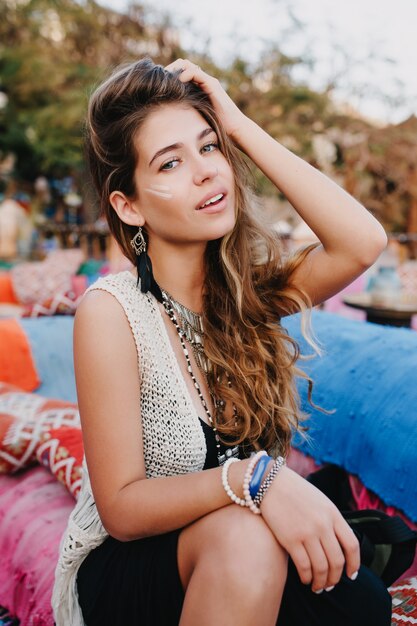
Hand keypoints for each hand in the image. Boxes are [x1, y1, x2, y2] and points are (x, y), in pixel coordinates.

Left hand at [164, 58, 245, 139]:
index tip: (159, 83)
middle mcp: (203, 81)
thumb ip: (185, 110)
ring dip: (175, 69)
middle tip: (160, 79)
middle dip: (170, 69)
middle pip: (183, 64)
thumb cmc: (216, 126)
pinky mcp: (212, 85)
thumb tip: (167, 115)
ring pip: (188, 65)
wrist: (234, 128)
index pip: (181, 71)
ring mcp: (208, 81)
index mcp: (198, 87)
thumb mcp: (194, 116)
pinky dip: (185, 75)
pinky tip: (178, 84)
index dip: (169, 74)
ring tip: (166, 79)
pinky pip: (196, 73)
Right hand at [260, 466, 359, 592]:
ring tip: (318, 587)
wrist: (269, 482)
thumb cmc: (294, 491)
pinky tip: (305, 579)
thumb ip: (331, 519)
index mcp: (332, 513)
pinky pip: (304, 567)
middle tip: (331, 585)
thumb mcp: (319, 500)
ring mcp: (307, 533)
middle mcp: (323, 525)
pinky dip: (307, 577)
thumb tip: (339, 543)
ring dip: (321, 582)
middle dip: (335, 578)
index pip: (352, 545)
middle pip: (337, 561)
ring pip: (321, 568)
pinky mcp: (290, 539)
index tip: (351, 574)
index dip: (354, 564)